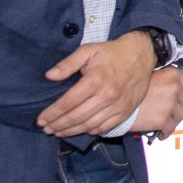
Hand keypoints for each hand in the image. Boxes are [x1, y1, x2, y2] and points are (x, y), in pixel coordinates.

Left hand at [38, 31, 155, 137]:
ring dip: (71, 131)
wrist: (142, 53)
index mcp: (95, 79)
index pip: (67, 103)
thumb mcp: (88, 50)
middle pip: (76, 117)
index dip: (52, 113)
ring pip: (89, 125)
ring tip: (59, 132)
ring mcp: (117, 105)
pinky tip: (80, 130)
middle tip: (46, 129)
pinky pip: (105, 127)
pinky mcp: (125, 111)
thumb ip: (67, 63)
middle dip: (58, 125)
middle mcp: (107, 95)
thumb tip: (49, 76)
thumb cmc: (113, 52)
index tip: (40, 120)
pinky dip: (90, 131)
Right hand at [133, 67, 182, 137]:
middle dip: (177, 106)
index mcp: (173, 74)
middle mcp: (175, 89)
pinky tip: (160, 132)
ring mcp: (170, 105)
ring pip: (180, 115)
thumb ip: (165, 79)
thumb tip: (173, 86)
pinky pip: (171, 128)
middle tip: (168, 109)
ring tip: (163, 120)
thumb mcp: (150, 75)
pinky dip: (166, 131)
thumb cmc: (129, 88)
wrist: (116, 103)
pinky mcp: (163, 120)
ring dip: (173, 119)